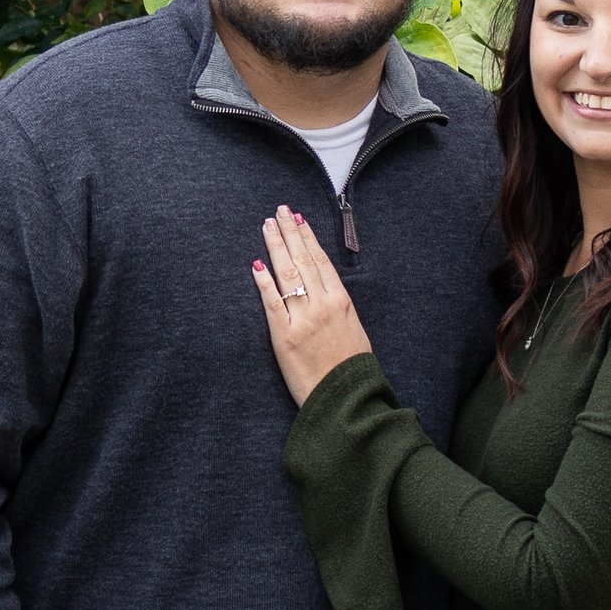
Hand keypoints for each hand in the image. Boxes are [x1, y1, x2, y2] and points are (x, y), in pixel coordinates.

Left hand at [251, 204, 374, 404]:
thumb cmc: (351, 369)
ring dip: (276, 247)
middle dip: (290, 233)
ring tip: (267, 226)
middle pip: (303, 261)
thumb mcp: (354, 331)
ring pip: (287, 274)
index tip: (299, 220)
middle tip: (279, 211)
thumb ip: (339, 309)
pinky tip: (256, 264)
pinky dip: (263, 281)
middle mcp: (323, 305)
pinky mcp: (285, 336)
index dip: (308, 239)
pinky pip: (271, 302)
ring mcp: (303, 319)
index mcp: (342, 302)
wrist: (345, 398)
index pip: (321, 262)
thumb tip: (326, 291)